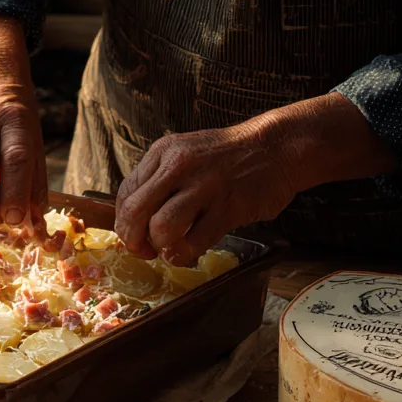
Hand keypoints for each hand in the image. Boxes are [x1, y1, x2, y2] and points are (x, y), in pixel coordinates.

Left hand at [114, 93, 395, 262]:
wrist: (277, 147)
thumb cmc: (227, 158)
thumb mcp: (185, 154)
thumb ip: (159, 180)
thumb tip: (133, 218)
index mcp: (163, 153)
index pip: (126, 193)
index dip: (124, 222)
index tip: (133, 235)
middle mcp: (179, 166)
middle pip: (135, 211)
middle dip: (133, 239)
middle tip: (143, 250)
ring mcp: (205, 186)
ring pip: (161, 227)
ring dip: (160, 247)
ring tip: (169, 250)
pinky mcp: (228, 207)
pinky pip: (194, 241)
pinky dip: (184, 254)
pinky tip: (187, 252)